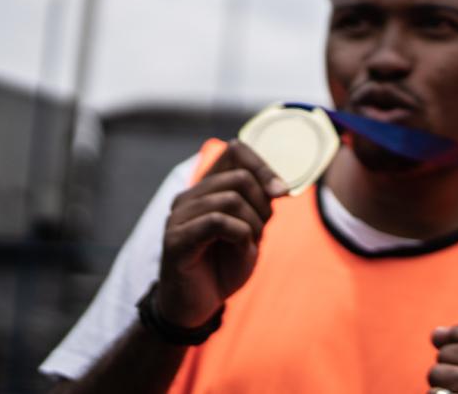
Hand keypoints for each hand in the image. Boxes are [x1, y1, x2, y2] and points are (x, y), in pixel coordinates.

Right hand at [155, 140, 286, 327]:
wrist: (197, 306)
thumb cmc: (224, 266)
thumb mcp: (252, 229)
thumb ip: (261, 204)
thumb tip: (280, 186)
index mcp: (207, 188)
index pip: (236, 150)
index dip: (264, 165)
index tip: (281, 192)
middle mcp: (189, 196)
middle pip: (240, 177)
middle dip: (263, 204)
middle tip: (261, 230)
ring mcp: (178, 217)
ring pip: (231, 199)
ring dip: (253, 223)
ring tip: (249, 243)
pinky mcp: (176, 240)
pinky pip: (217, 222)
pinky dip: (240, 234)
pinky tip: (240, 247)